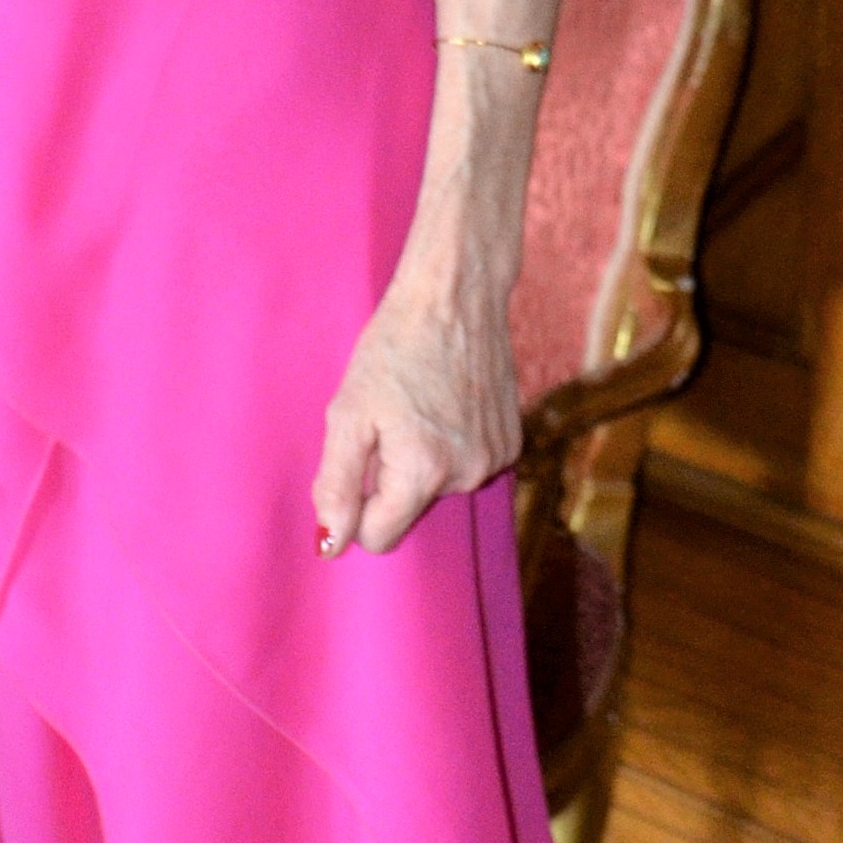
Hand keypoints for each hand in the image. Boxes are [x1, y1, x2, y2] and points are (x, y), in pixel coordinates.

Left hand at [313, 281, 521, 558]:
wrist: (455, 298)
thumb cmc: (393, 350)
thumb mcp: (348, 414)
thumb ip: (336, 485)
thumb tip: (330, 545)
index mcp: (422, 472)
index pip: (379, 537)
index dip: (356, 509)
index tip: (354, 468)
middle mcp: (467, 475)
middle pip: (409, 510)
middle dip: (389, 480)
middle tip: (387, 423)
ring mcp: (496, 459)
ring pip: (438, 488)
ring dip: (421, 462)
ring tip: (418, 408)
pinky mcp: (512, 442)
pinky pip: (466, 467)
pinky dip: (450, 447)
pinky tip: (446, 405)